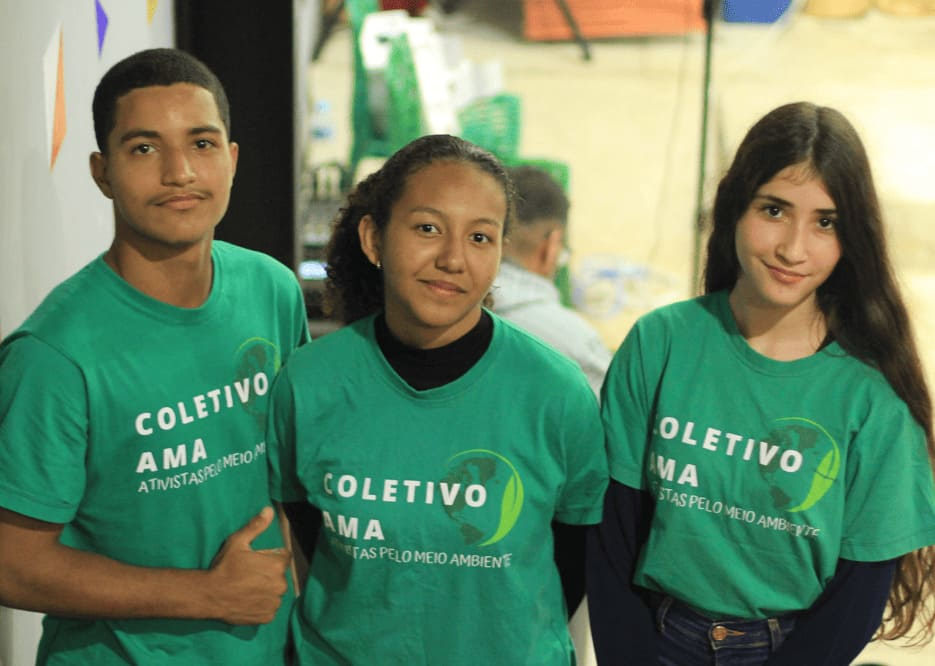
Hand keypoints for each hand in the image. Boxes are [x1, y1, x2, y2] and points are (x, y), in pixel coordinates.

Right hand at [206, 507, 291, 624]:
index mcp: (277, 565)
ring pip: (276, 592)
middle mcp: (281, 584)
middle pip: (280, 575)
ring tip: (247, 588)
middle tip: (249, 575)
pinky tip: (248, 600)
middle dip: (269, 574)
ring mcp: (275, 602)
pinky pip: (270, 607)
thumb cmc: (224, 567)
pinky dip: (262, 605)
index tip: (256, 560)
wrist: (210, 595)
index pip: (283, 556)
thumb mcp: (237, 542)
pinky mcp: (268, 616)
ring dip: (267, 590)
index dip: (270, 557)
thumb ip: (256, 526)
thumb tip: (269, 509)